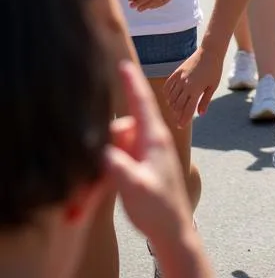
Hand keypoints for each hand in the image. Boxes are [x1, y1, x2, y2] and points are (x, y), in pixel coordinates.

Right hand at [105, 62, 208, 273]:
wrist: (172, 230)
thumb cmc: (159, 208)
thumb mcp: (135, 188)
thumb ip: (118, 167)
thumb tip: (101, 150)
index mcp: (154, 139)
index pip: (142, 104)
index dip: (132, 83)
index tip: (124, 64)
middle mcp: (150, 142)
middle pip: (118, 130)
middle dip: (100, 150)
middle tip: (85, 188)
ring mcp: (143, 154)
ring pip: (113, 150)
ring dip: (97, 175)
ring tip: (81, 208)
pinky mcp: (137, 167)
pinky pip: (114, 165)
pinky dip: (101, 182)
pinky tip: (85, 207)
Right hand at [164, 47, 222, 126]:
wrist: (210, 52)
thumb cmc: (214, 70)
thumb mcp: (212, 86)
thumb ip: (205, 101)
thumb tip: (200, 114)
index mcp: (196, 90)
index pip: (187, 110)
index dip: (183, 120)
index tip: (181, 126)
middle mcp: (186, 85)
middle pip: (177, 106)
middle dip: (177, 115)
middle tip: (178, 119)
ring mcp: (179, 78)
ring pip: (171, 98)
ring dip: (172, 106)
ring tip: (176, 110)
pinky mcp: (176, 73)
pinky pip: (167, 87)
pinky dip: (167, 95)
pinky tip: (171, 99)